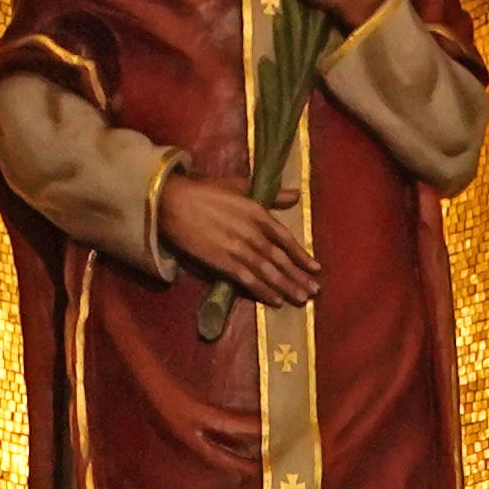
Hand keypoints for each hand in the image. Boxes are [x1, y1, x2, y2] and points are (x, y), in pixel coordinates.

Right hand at [155, 175, 320, 307]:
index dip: (302, 254)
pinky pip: (248, 280)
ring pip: (268, 272)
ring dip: (287, 287)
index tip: (316, 268)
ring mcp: (238, 249)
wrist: (173, 201)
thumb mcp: (240, 187)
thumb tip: (296, 195)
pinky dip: (264, 291)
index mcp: (257, 213)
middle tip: (314, 291)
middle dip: (299, 276)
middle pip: (281, 259)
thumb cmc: (205, 191)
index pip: (286, 238)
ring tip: (302, 299)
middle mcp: (252, 232)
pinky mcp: (223, 262)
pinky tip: (276, 301)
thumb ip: (271, 195)